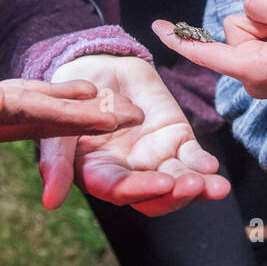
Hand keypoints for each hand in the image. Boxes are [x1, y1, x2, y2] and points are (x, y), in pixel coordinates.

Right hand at [0, 15, 142, 152]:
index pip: (26, 114)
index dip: (73, 113)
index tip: (115, 114)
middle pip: (37, 124)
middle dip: (89, 121)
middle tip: (136, 116)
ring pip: (29, 121)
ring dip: (73, 116)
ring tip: (116, 110)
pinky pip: (12, 114)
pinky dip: (44, 106)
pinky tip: (70, 100)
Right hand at [40, 54, 228, 215]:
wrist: (98, 63)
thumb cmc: (73, 96)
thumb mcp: (60, 124)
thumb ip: (57, 161)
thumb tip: (50, 202)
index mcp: (99, 174)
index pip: (120, 190)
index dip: (140, 189)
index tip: (162, 183)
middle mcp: (129, 172)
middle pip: (154, 196)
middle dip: (175, 194)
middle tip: (193, 185)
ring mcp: (155, 158)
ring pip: (178, 181)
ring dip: (198, 186)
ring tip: (215, 187)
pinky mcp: (176, 140)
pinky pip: (193, 158)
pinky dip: (203, 164)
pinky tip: (212, 167)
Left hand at [151, 0, 266, 97]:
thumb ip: (258, 4)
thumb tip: (250, 6)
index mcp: (251, 70)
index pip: (204, 51)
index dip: (179, 37)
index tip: (155, 26)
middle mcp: (252, 77)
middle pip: (235, 29)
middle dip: (258, 20)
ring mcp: (264, 75)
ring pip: (251, 30)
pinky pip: (264, 37)